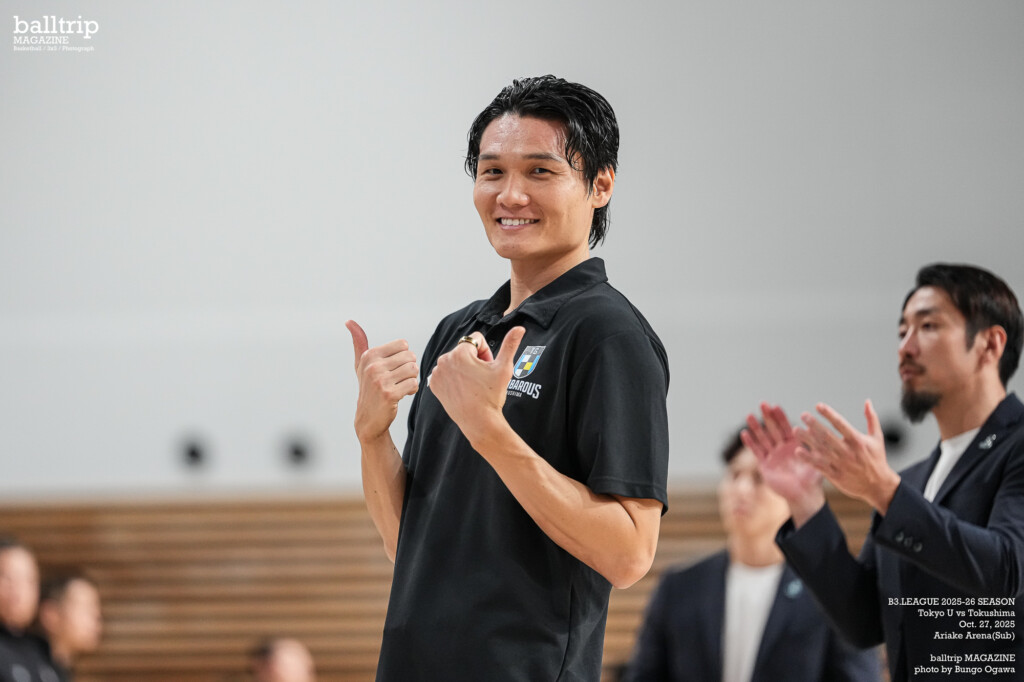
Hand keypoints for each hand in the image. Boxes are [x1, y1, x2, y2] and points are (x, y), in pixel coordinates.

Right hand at [346, 320, 418, 443]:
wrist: (368, 418)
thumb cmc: (368, 387)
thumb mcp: (361, 364)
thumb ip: (359, 342)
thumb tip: (349, 321)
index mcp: (369, 355)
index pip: (403, 345)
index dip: (403, 357)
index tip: (395, 367)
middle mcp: (373, 366)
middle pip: (410, 357)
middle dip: (409, 369)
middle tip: (400, 378)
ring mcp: (381, 381)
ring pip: (413, 370)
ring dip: (411, 379)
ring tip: (401, 386)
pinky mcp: (389, 394)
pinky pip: (414, 384)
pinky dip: (412, 390)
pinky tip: (403, 394)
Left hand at [429, 327, 525, 445]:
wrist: (479, 421)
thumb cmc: (491, 395)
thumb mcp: (504, 368)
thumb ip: (510, 345)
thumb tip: (519, 329)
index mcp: (460, 352)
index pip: (476, 340)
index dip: (487, 353)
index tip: (488, 367)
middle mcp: (445, 360)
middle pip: (465, 351)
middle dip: (475, 361)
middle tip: (482, 378)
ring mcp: (437, 373)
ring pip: (455, 362)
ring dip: (464, 369)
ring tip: (472, 385)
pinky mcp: (434, 384)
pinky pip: (446, 373)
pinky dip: (454, 378)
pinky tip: (462, 389)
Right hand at [742, 402, 825, 525]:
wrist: (804, 496)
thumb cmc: (813, 479)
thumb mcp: (817, 459)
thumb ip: (816, 444)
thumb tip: (817, 427)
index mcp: (795, 445)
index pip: (786, 427)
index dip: (781, 417)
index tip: (776, 406)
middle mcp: (782, 448)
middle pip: (773, 429)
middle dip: (768, 417)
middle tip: (762, 403)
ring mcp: (773, 456)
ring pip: (763, 438)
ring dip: (756, 427)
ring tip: (749, 415)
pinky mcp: (765, 466)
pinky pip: (757, 452)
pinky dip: (751, 443)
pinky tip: (744, 433)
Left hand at [795, 400, 900, 513]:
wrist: (878, 486)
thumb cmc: (876, 459)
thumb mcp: (877, 438)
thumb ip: (872, 418)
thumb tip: (867, 401)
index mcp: (857, 440)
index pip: (841, 424)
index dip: (829, 414)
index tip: (818, 405)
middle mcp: (848, 451)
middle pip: (827, 436)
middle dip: (814, 425)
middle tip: (803, 415)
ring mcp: (841, 464)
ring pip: (821, 450)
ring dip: (807, 440)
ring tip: (796, 430)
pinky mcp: (835, 475)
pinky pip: (819, 466)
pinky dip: (808, 459)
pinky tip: (798, 451)